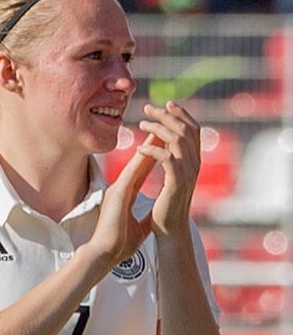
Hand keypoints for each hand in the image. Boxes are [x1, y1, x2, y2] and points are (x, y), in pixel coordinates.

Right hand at [90, 138, 157, 268]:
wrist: (104, 254)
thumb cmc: (118, 245)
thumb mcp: (138, 230)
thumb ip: (145, 219)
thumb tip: (155, 217)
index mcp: (126, 196)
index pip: (142, 172)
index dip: (153, 157)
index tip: (164, 145)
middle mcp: (121, 188)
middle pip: (140, 163)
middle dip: (152, 145)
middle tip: (163, 128)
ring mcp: (118, 190)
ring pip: (136, 163)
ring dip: (148, 147)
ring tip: (159, 131)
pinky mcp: (117, 194)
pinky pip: (131, 173)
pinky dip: (141, 160)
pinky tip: (150, 149)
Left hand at [137, 100, 200, 237]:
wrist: (170, 231)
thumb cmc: (167, 206)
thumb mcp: (173, 178)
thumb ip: (174, 160)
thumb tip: (167, 144)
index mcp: (194, 161)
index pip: (193, 129)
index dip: (181, 114)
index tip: (166, 104)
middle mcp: (194, 164)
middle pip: (185, 129)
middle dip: (167, 115)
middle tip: (148, 108)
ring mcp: (187, 173)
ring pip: (176, 140)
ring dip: (158, 128)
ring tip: (141, 124)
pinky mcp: (176, 183)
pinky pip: (166, 159)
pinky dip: (153, 150)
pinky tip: (139, 148)